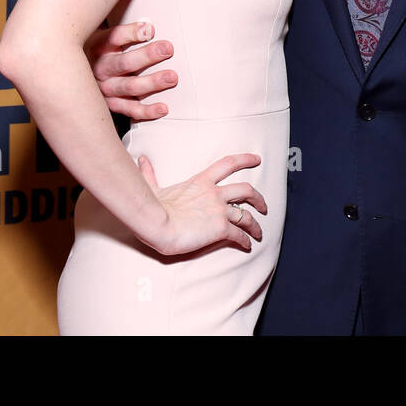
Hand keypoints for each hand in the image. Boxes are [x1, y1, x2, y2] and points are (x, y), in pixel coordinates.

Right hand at [85, 21, 178, 119]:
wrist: (75, 75)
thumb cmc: (101, 51)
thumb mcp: (107, 36)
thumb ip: (127, 32)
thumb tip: (149, 28)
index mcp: (99, 47)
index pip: (115, 38)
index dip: (132, 33)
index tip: (150, 29)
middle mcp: (100, 69)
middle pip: (124, 63)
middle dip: (147, 56)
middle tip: (167, 49)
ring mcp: (105, 89)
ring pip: (130, 87)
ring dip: (152, 83)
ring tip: (171, 77)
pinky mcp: (112, 104)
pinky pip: (130, 109)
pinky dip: (147, 111)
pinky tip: (162, 108)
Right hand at [135, 153, 267, 254]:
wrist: (157, 223)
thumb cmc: (152, 206)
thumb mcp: (152, 186)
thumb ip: (149, 173)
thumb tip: (141, 160)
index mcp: (201, 181)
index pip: (228, 164)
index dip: (245, 159)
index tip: (256, 158)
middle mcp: (215, 193)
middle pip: (246, 190)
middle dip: (258, 198)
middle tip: (264, 206)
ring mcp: (219, 211)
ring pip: (247, 215)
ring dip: (255, 225)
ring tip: (259, 233)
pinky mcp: (220, 229)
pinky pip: (239, 235)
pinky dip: (246, 241)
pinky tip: (247, 246)